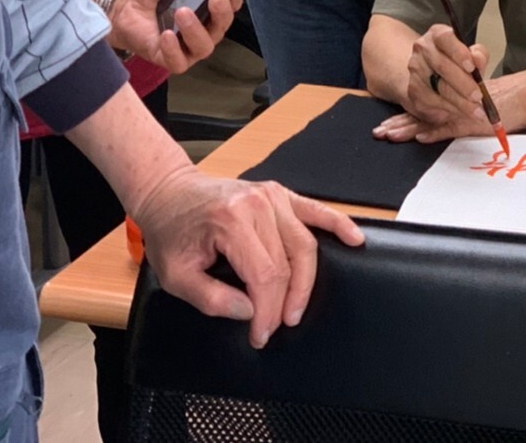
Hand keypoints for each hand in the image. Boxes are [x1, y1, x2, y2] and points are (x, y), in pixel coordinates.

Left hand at [109, 0, 246, 73]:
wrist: (125, 7)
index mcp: (210, 9)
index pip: (231, 6)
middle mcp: (205, 30)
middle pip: (222, 27)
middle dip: (222, 13)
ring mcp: (189, 48)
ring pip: (204, 46)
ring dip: (196, 30)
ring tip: (183, 13)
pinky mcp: (171, 60)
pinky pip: (179, 61)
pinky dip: (174, 49)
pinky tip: (166, 35)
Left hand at [131, 165, 363, 347]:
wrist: (170, 193)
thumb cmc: (172, 230)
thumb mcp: (176, 275)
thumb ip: (211, 299)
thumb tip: (249, 310)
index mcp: (231, 220)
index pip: (265, 275)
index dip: (267, 311)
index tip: (260, 333)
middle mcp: (257, 204)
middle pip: (290, 262)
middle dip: (285, 302)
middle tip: (274, 327)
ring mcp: (273, 196)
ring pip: (306, 244)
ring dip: (307, 281)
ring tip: (296, 308)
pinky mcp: (281, 194)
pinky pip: (317, 211)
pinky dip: (338, 225)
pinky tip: (355, 240)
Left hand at [373, 70, 525, 143]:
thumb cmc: (512, 99)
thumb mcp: (485, 103)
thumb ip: (469, 108)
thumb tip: (449, 125)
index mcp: (455, 100)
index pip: (427, 107)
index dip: (406, 115)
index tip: (388, 123)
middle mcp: (456, 104)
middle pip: (422, 113)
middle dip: (399, 122)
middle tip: (379, 131)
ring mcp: (463, 113)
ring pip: (430, 119)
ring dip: (408, 127)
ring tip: (388, 134)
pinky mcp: (474, 122)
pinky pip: (451, 127)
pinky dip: (435, 132)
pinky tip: (419, 136)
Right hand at [400, 24, 489, 124]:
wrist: (430, 78)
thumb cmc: (455, 64)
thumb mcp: (470, 55)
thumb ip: (478, 55)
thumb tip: (478, 59)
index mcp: (437, 35)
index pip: (445, 38)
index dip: (458, 52)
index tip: (472, 67)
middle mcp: (423, 49)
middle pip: (442, 66)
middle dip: (464, 84)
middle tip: (479, 96)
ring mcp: (416, 70)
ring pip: (439, 87)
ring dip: (460, 101)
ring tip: (476, 110)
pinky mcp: (414, 91)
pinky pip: (433, 102)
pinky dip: (451, 109)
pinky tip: (462, 112)